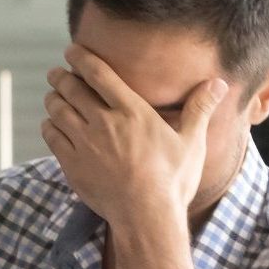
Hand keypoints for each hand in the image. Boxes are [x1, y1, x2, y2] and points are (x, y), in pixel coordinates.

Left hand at [41, 44, 226, 230]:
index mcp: (131, 112)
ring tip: (52, 96)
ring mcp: (84, 143)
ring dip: (52, 99)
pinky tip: (51, 124)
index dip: (81, 58)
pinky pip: (51, 135)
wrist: (147, 218)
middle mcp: (103, 122)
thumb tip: (220, 83)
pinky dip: (49, 125)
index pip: (98, 74)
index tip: (72, 50)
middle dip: (60, 77)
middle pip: (71, 88)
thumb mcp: (191, 143)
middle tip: (56, 73)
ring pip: (57, 110)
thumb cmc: (173, 181)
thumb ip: (199, 109)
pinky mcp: (71, 163)